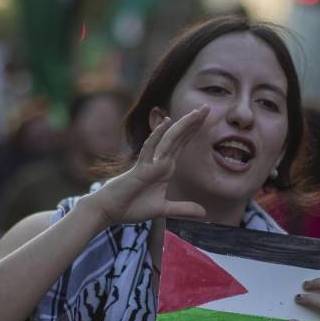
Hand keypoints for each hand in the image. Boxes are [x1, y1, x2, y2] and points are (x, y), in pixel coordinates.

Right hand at [83, 107, 209, 226]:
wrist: (112, 211)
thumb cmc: (133, 206)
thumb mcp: (163, 209)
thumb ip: (182, 209)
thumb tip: (204, 213)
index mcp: (166, 167)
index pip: (182, 144)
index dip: (194, 130)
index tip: (207, 116)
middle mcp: (160, 160)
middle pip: (179, 137)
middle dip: (193, 122)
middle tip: (207, 106)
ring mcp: (150, 162)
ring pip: (169, 139)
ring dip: (182, 125)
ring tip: (196, 112)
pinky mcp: (140, 168)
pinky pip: (150, 149)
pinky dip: (158, 135)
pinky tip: (166, 122)